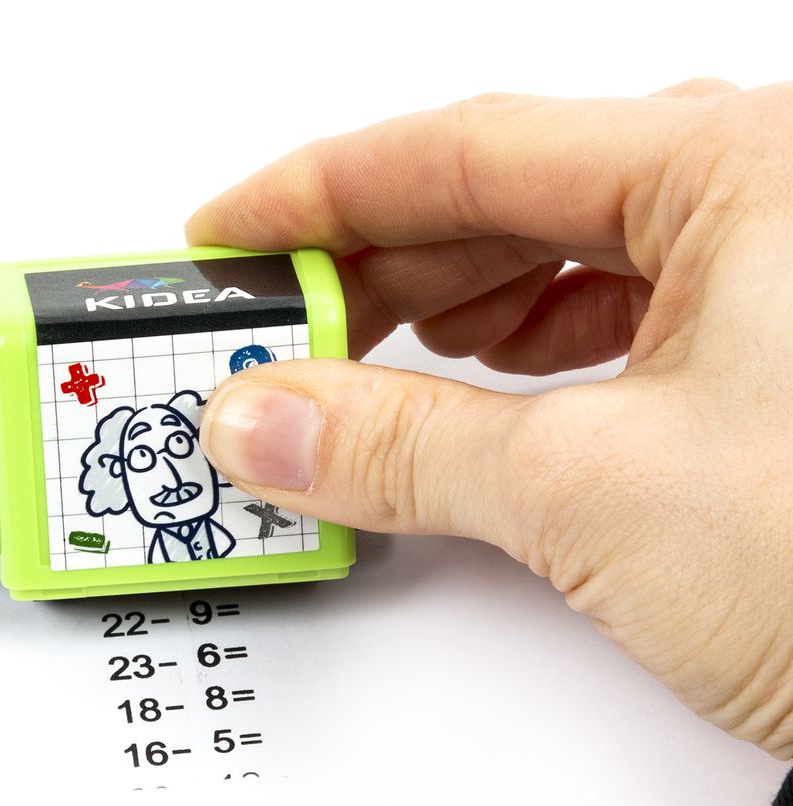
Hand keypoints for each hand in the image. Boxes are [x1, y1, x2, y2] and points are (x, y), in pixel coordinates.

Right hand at [187, 79, 792, 758]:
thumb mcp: (591, 491)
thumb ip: (402, 445)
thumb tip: (266, 420)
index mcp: (752, 170)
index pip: (476, 147)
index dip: (324, 191)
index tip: (234, 232)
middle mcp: (773, 204)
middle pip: (513, 199)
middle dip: (374, 265)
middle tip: (275, 323)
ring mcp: (777, 282)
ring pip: (561, 260)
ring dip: (442, 310)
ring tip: (356, 355)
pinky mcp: (768, 365)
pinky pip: (610, 322)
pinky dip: (521, 355)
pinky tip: (476, 376)